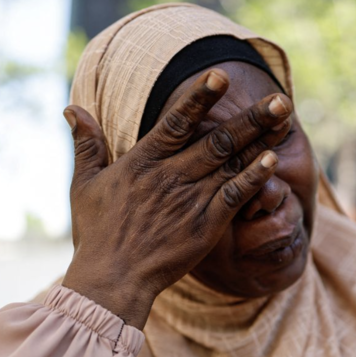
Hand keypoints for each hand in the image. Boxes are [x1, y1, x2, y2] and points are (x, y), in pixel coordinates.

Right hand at [61, 69, 292, 328]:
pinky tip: (272, 160)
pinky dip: (254, 177)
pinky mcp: (205, 226)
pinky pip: (234, 196)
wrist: (111, 280)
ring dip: (259, 139)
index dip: (199, 98)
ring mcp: (190, 202)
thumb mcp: (84, 184)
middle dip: (250, 117)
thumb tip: (72, 108)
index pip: (176, 122)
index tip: (221, 76)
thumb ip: (86, 144)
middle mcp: (170, 177)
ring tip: (283, 118)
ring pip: (230, 163)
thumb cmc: (97, 233)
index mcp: (142, 163)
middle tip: (279, 99)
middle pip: (217, 140)